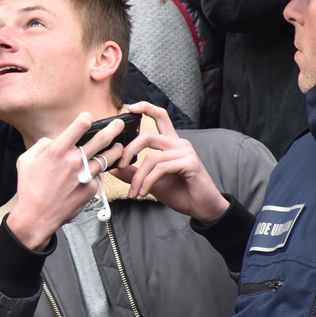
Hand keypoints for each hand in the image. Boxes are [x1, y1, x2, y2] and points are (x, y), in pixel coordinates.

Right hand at [6, 113, 124, 250]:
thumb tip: (55, 140)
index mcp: (57, 150)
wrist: (37, 216)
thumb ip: (42, 145)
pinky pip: (99, 177)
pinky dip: (99, 173)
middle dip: (114, 128)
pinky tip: (97, 173)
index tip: (88, 118)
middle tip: (120, 124)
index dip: (86, 118)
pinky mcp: (91, 189)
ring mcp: (85, 175)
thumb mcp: (26, 160)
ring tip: (118, 146)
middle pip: (102, 139)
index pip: (79, 125)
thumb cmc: (29, 188)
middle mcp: (74, 160)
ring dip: (116, 150)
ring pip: (108, 157)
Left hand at [111, 101, 229, 224]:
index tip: (129, 108)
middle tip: (119, 166)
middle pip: (147, 136)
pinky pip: (160, 168)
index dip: (145, 108)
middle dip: (129, 151)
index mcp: (170, 143)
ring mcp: (186, 152)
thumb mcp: (151, 181)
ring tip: (134, 192)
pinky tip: (144, 192)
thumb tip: (112, 167)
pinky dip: (148, 182)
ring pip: (151, 157)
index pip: (160, 116)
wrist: (203, 208)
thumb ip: (133, 173)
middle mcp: (179, 143)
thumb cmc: (180, 193)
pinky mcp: (190, 163)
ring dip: (138, 177)